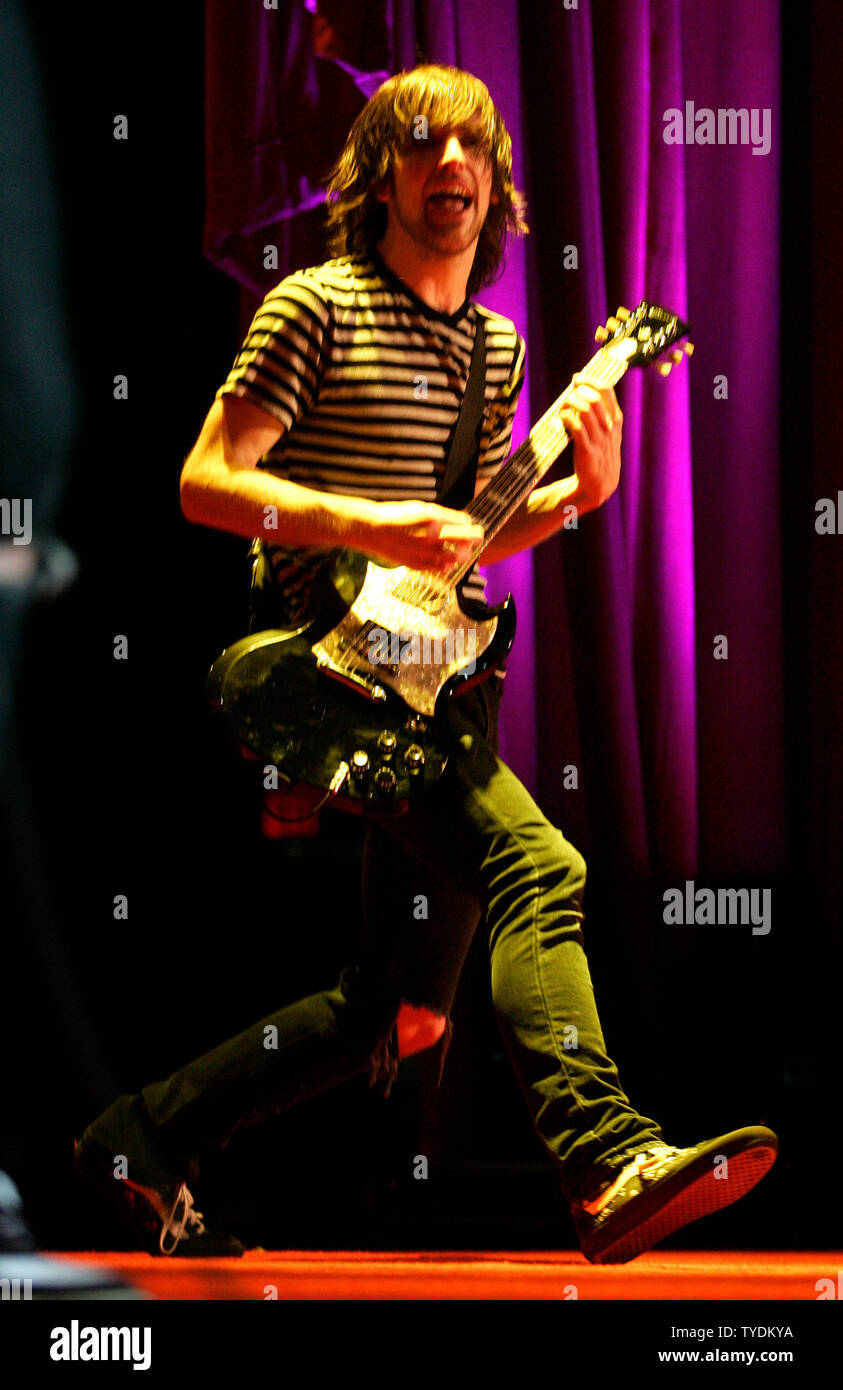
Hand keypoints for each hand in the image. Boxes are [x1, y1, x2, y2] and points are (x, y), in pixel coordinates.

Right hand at [358, 499, 484, 572]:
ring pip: (455, 559)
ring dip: (461, 555)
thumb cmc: (395, 516)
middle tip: (474, 540)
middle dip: (472, 542)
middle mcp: (432, 537)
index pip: (466, 525)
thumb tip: (461, 522)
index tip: (475, 529)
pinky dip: (446, 566)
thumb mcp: (421, 508)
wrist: (371, 530)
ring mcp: (425, 553)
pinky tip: (446, 563)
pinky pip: (439, 569)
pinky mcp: (417, 564)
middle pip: (464, 543)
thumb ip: (442, 517)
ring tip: (460, 552)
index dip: (473, 528)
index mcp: (434, 519)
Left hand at [560, 375, 622, 509]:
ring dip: (570, 403)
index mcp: (616, 421)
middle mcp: (609, 428)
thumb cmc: (599, 456)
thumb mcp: (608, 434)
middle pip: (594, 398)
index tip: (578, 378)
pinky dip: (568, 418)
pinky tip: (562, 417)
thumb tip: (584, 391)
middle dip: (578, 391)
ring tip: (563, 406)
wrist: (599, 486)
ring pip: (585, 411)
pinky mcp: (587, 452)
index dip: (591, 380)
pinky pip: (577, 429)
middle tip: (568, 393)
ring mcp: (600, 440)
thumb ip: (601, 415)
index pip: (607, 391)